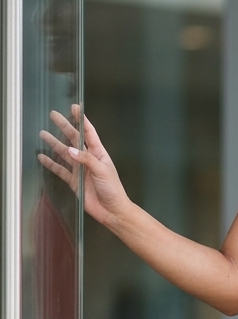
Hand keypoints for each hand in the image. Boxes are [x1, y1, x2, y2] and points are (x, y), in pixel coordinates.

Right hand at [38, 105, 131, 227]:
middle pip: (73, 138)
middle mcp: (88, 159)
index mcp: (98, 153)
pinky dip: (51, 164)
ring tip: (43, 134)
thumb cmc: (113, 190)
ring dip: (54, 143)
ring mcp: (80, 169)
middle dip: (64, 126)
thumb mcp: (102, 171)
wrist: (112, 210)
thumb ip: (85, 159)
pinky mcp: (74, 181)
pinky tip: (42, 157)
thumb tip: (69, 150)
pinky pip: (60, 170)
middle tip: (53, 115)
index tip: (74, 107)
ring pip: (64, 153)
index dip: (81, 120)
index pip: (89, 132)